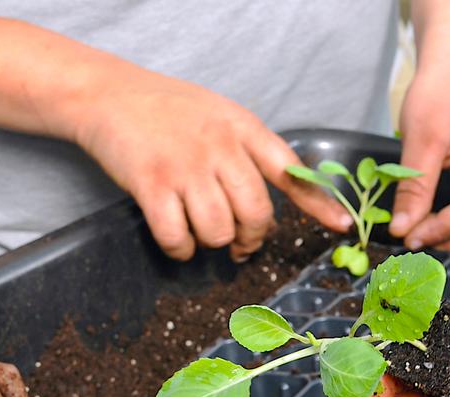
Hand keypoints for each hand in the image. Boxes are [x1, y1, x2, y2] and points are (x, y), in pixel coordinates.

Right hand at [74, 71, 351, 261]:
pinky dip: (181, 248)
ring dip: (212, 243)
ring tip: (200, 232)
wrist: (108, 94)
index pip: (291, 169)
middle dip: (251, 238)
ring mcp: (185, 166)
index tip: (341, 226)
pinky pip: (179, 237)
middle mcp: (219, 147)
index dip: (319, 203)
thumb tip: (286, 196)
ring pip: (219, 231)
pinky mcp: (152, 185)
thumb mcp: (221, 115)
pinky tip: (178, 239)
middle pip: (256, 214)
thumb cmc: (169, 110)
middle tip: (240, 244)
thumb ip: (253, 150)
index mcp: (242, 128)